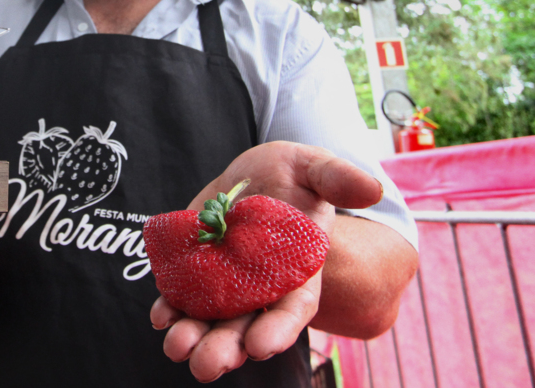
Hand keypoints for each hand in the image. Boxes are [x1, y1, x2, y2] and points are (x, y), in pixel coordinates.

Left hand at [149, 141, 381, 381]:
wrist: (255, 173)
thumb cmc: (294, 174)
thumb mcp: (315, 167)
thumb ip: (338, 178)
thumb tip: (372, 186)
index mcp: (299, 271)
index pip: (293, 308)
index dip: (278, 329)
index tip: (260, 346)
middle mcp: (262, 287)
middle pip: (246, 326)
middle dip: (226, 347)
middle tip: (205, 366)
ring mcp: (228, 283)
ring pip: (212, 320)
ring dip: (193, 337)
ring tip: (177, 348)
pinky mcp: (197, 270)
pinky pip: (182, 297)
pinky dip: (171, 309)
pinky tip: (161, 317)